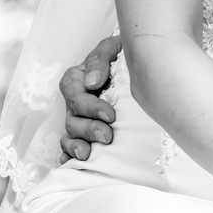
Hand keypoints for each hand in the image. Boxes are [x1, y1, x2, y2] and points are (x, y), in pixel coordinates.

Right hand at [58, 35, 122, 159]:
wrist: (142, 65)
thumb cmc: (125, 55)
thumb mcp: (113, 48)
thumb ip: (100, 59)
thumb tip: (92, 82)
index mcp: (77, 79)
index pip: (73, 93)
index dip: (89, 107)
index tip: (110, 115)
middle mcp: (75, 101)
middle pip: (72, 118)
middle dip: (88, 129)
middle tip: (107, 136)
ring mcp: (78, 119)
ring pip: (69, 135)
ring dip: (77, 146)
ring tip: (89, 154)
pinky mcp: (84, 134)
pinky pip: (69, 148)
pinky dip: (70, 156)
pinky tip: (76, 164)